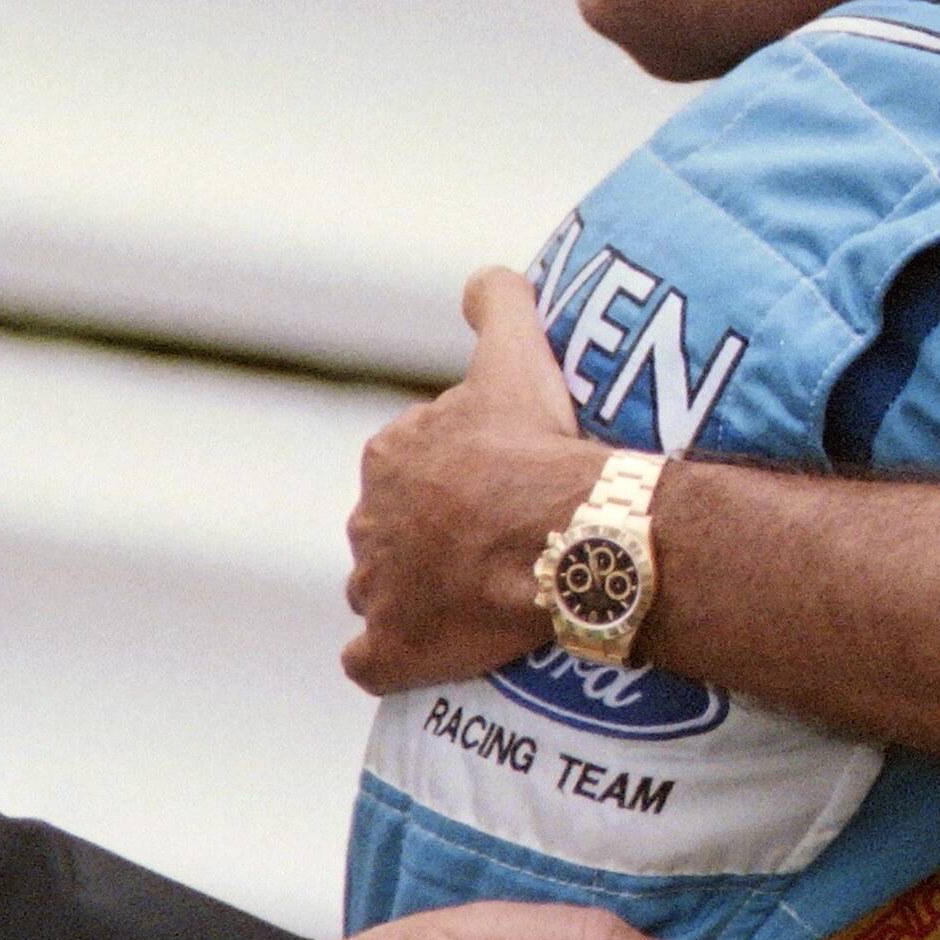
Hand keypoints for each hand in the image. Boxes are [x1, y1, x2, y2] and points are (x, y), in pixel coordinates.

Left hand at [343, 271, 614, 693]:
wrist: (571, 541)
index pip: (408, 465)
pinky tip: (428, 655)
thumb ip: (499, 305)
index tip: (500, 484)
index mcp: (388, 457)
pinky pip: (373, 662)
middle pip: (393, 529)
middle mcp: (368, 523)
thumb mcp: (518, 358)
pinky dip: (392, 659)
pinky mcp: (394, 651)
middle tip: (497, 544)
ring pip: (381, 591)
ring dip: (413, 596)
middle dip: (429, 537)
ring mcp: (377, 591)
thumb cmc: (539, 449)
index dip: (454, 475)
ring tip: (476, 601)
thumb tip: (484, 277)